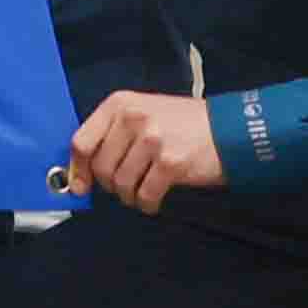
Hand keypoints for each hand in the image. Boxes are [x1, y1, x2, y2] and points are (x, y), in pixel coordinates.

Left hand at [62, 87, 222, 214]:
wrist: (230, 129)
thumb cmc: (183, 124)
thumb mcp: (143, 114)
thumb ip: (113, 134)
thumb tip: (83, 169)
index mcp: (119, 104)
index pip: (82, 142)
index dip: (78, 169)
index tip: (80, 186)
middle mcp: (132, 118)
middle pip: (102, 167)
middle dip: (110, 186)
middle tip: (124, 188)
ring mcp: (152, 140)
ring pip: (121, 184)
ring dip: (129, 196)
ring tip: (140, 192)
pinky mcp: (171, 163)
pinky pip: (145, 195)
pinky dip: (146, 204)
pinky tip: (153, 201)